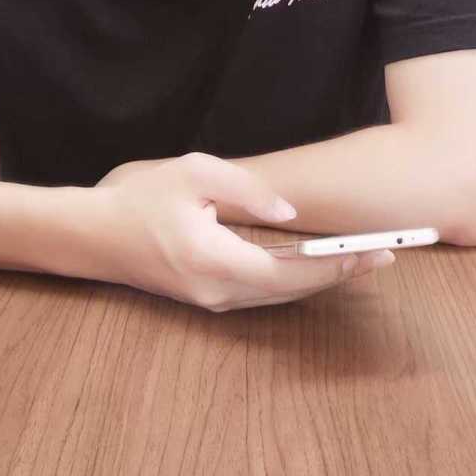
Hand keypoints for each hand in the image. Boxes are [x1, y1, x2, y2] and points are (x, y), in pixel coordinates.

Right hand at [90, 151, 394, 312]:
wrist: (91, 235)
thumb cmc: (138, 197)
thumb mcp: (193, 174)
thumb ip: (247, 191)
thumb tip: (291, 214)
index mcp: (215, 260)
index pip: (291, 272)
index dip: (335, 265)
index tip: (373, 253)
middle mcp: (218, 292)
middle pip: (292, 291)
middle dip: (339, 273)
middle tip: (385, 255)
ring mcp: (212, 301)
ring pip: (279, 297)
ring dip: (321, 280)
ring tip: (361, 259)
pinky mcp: (207, 298)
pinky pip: (262, 293)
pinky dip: (295, 281)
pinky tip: (317, 265)